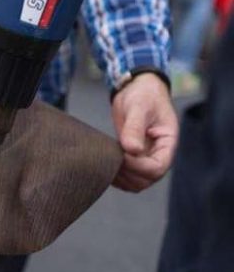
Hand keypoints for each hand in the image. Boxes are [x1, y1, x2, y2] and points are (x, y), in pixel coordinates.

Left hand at [112, 73, 177, 191]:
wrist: (137, 88)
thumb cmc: (143, 94)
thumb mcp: (139, 107)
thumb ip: (135, 128)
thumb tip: (131, 150)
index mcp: (167, 143)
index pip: (158, 168)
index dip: (138, 166)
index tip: (122, 153)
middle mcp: (158, 154)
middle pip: (146, 180)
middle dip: (128, 173)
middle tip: (112, 156)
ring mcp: (145, 157)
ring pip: (136, 183)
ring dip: (121, 177)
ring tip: (107, 160)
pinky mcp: (132, 157)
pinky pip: (127, 177)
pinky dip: (116, 176)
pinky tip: (105, 163)